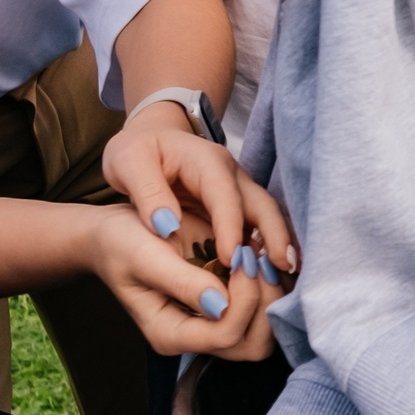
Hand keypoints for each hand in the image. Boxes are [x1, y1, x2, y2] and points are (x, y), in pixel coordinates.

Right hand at [86, 203, 285, 360]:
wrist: (115, 234)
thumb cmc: (122, 243)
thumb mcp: (145, 256)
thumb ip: (183, 283)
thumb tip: (222, 304)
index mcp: (170, 334)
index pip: (225, 335)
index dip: (245, 299)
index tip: (242, 256)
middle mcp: (196, 336)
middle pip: (252, 344)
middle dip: (265, 302)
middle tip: (257, 258)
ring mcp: (213, 321)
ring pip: (264, 330)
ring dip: (272, 293)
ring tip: (259, 253)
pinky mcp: (225, 303)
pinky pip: (263, 306)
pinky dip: (271, 284)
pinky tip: (261, 253)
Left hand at [101, 104, 298, 283]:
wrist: (149, 140)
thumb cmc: (136, 152)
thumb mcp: (127, 164)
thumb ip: (147, 193)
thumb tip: (166, 227)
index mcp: (206, 161)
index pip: (225, 195)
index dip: (230, 227)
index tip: (229, 259)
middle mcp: (231, 174)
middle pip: (261, 204)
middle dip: (274, 234)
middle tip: (283, 267)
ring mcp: (238, 189)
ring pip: (266, 216)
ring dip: (278, 243)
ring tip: (287, 274)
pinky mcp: (237, 206)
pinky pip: (258, 227)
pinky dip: (268, 247)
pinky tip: (273, 273)